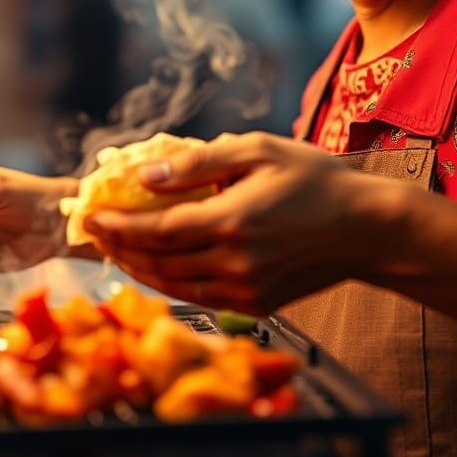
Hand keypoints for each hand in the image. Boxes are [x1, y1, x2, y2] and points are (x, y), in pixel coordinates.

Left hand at [83, 131, 404, 314]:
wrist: (366, 228)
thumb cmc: (315, 179)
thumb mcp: (258, 151)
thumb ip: (197, 163)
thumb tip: (145, 174)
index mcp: (231, 221)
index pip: (155, 230)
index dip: (116, 226)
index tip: (90, 216)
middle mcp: (234, 263)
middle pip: (157, 262)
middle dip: (119, 247)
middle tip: (96, 231)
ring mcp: (246, 290)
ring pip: (173, 285)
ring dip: (139, 268)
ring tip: (118, 248)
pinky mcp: (257, 305)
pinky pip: (199, 298)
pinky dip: (171, 282)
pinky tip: (160, 264)